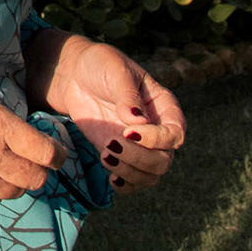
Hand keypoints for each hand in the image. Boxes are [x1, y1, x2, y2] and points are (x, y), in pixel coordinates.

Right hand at [0, 78, 65, 208]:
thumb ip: (5, 119)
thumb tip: (30, 137)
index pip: (44, 152)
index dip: (58, 155)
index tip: (57, 154)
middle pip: (35, 179)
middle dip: (40, 171)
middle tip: (35, 163)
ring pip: (15, 193)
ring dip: (16, 182)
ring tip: (6, 167)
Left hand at [34, 32, 185, 194]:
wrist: (75, 76)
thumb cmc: (100, 66)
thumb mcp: (115, 70)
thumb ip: (127, 95)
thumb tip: (139, 122)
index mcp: (164, 106)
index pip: (175, 134)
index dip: (156, 140)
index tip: (127, 132)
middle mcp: (158, 129)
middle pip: (164, 161)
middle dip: (139, 159)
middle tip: (110, 145)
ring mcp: (140, 146)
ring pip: (150, 176)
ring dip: (129, 173)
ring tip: (105, 155)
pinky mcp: (122, 156)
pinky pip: (133, 182)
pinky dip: (124, 185)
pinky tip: (110, 175)